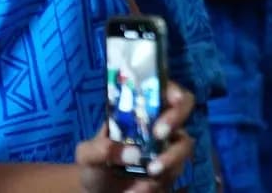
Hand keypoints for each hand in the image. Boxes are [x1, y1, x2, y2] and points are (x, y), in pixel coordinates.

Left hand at [76, 82, 193, 190]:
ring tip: (151, 174)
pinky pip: (173, 174)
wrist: (99, 191)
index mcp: (141, 111)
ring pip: (184, 145)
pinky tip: (135, 191)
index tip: (174, 98)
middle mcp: (160, 124)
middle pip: (185, 109)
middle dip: (176, 118)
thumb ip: (99, 149)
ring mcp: (169, 147)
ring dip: (171, 158)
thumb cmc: (96, 162)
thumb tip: (132, 153)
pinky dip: (155, 184)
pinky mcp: (171, 171)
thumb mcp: (87, 155)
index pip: (163, 89)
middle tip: (159, 134)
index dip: (173, 89)